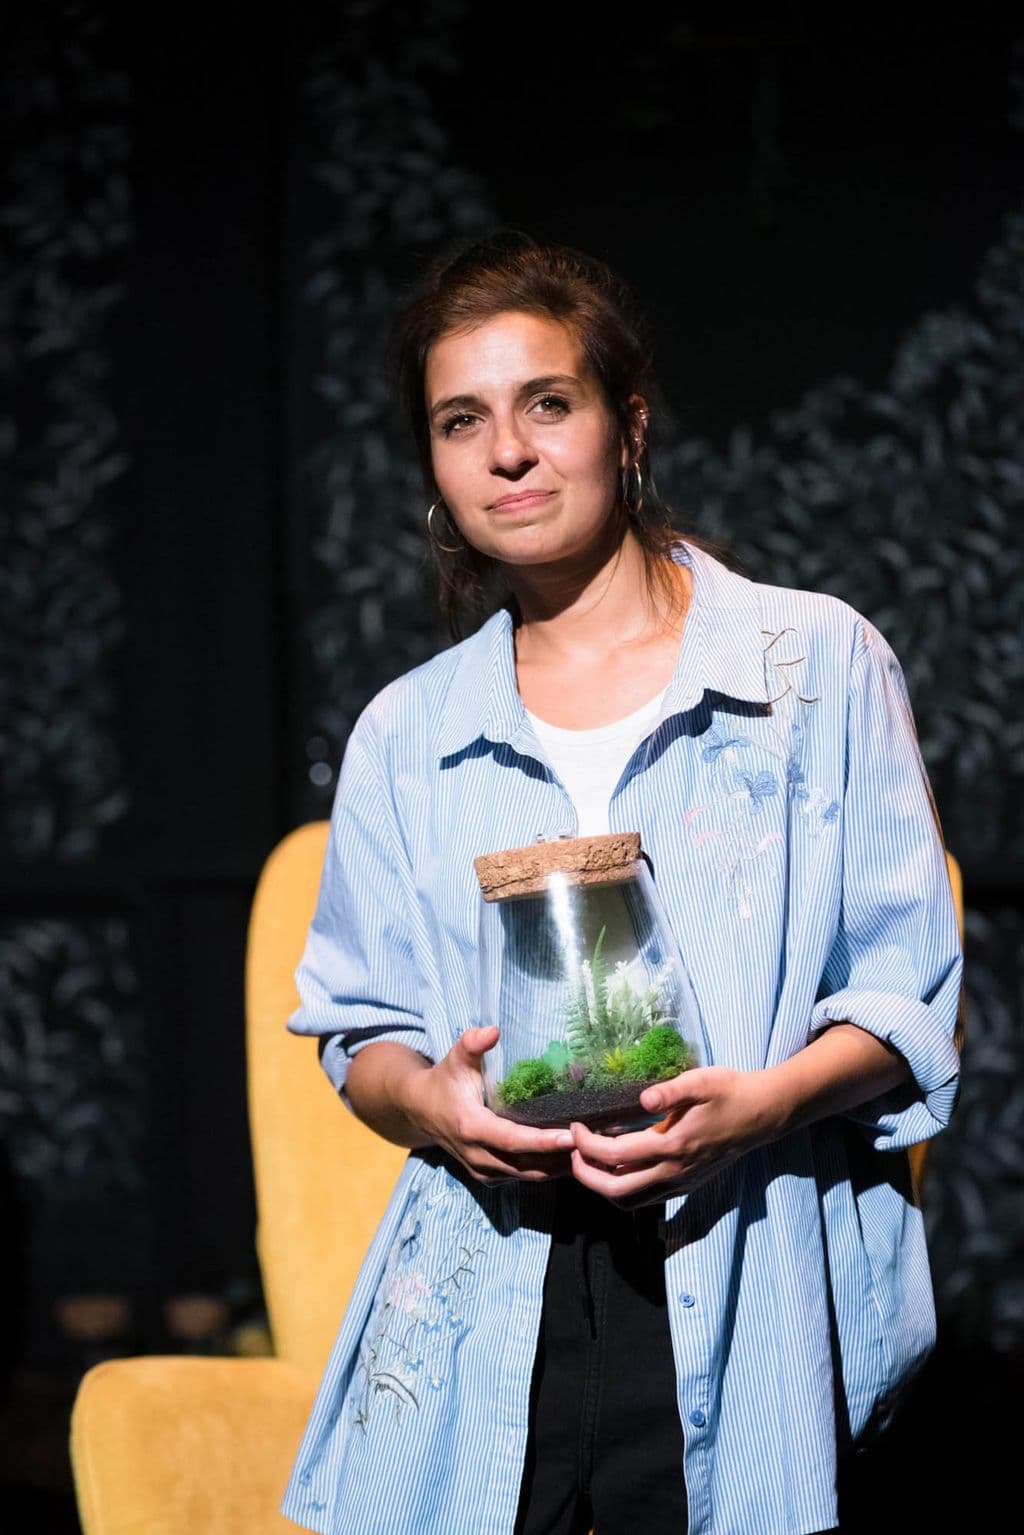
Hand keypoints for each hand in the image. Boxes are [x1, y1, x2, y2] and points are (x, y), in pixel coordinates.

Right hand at [403, 1025, 574, 1186]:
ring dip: (556, 1168)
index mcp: (471, 1127)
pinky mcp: (488, 1177)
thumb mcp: (455, 1057)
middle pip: (525, 1165)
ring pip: (526, 1175)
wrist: (419, 1110)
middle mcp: (477, 1156)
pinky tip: (569, 1159)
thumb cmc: (445, 1080)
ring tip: (589, 1153)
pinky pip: (521, 1177)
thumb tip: (494, 1030)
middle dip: (559, 1158)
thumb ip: (472, 1043)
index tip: (571, 1135)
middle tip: (593, 1145)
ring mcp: (482, 1171)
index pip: (511, 1140)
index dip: (542, 1141)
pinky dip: (544, 1170)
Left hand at [568, 1065, 779, 1208]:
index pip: (616, 1155)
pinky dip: (623, 1190)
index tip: (575, 1127)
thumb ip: (671, 1090)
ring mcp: (681, 1183)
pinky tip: (617, 1168)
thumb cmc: (729, 1092)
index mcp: (673, 1145)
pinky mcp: (686, 1186)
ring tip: (589, 1162)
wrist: (762, 1114)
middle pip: (616, 1190)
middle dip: (585, 1174)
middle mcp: (675, 1171)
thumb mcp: (702, 1081)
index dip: (587, 1144)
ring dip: (602, 1187)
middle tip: (572, 1150)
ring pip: (630, 1202)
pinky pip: (646, 1199)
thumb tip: (643, 1097)